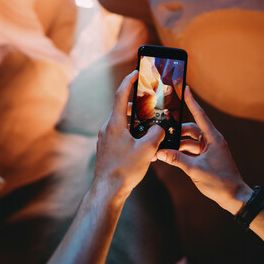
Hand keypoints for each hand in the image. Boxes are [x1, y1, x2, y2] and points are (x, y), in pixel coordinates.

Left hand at [93, 71, 164, 200]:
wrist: (107, 191)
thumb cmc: (124, 169)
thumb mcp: (147, 150)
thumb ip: (156, 134)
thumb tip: (159, 129)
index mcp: (114, 123)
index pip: (120, 95)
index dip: (129, 81)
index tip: (136, 72)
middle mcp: (107, 128)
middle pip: (122, 108)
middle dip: (136, 104)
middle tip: (149, 102)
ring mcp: (105, 138)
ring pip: (121, 122)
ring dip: (134, 119)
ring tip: (149, 123)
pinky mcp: (106, 148)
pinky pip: (119, 133)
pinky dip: (130, 130)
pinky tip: (141, 141)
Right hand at [156, 87, 251, 213]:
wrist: (235, 198)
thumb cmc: (220, 183)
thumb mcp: (195, 170)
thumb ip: (176, 160)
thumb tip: (159, 152)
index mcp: (213, 138)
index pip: (200, 116)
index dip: (192, 102)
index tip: (186, 88)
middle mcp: (212, 141)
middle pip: (190, 130)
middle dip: (175, 132)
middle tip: (161, 132)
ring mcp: (209, 149)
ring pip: (189, 141)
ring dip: (177, 144)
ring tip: (162, 148)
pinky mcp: (207, 158)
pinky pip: (191, 151)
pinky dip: (181, 152)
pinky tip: (169, 156)